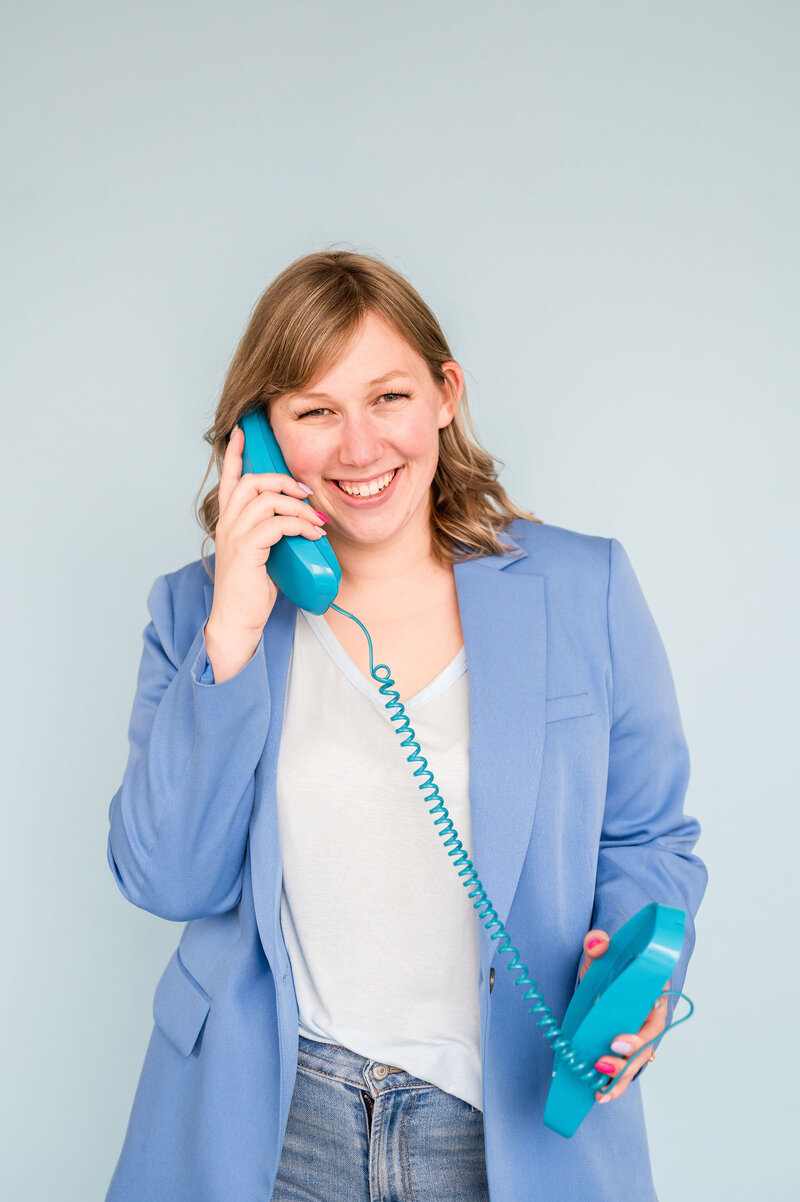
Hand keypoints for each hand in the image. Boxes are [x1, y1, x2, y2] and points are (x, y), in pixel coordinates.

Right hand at [210, 424, 327, 634]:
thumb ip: (272, 532)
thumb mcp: (263, 553)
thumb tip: (301, 522)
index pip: (228, 478)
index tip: (243, 431)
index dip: (235, 453)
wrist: (236, 621)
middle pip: (251, 481)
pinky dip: (299, 525)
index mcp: (229, 522)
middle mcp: (227, 524)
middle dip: (283, 480)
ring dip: (297, 507)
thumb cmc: (251, 590)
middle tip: (307, 493)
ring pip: (266, 500)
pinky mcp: (245, 550)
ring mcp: (234, 535)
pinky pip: (276, 524)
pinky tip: (313, 535)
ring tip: (316, 521)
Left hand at [577, 929, 669, 1104]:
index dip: (640, 1034)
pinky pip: (626, 1069)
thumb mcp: (601, 954)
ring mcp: (639, 1034)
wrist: (605, 974)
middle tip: (602, 1063)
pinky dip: (614, 1084)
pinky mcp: (627, 1048)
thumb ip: (598, 945)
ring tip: (599, 1089)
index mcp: (653, 991)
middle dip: (627, 1061)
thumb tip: (597, 942)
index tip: (617, 1041)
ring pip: (638, 1061)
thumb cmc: (609, 965)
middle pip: (647, 1044)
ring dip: (620, 1078)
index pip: (654, 1016)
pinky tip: (600, 1095)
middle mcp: (651, 1016)